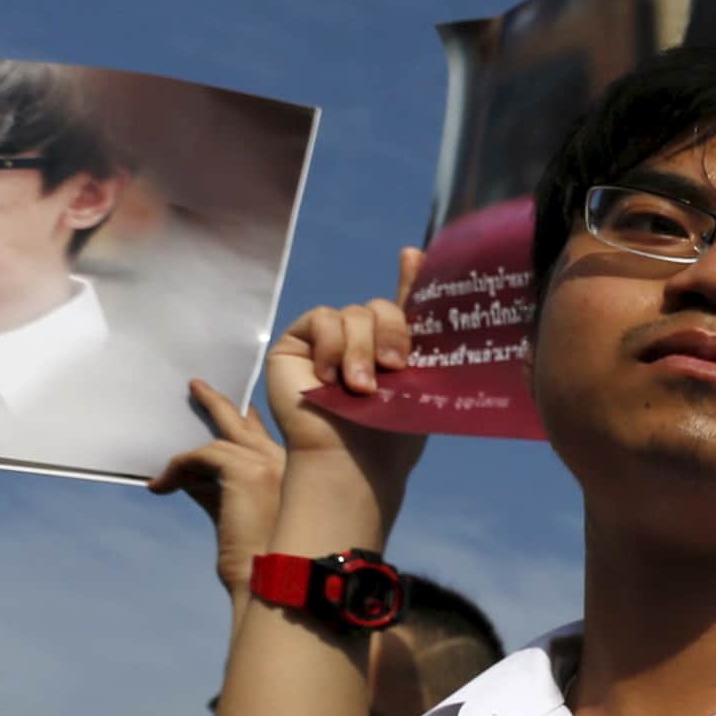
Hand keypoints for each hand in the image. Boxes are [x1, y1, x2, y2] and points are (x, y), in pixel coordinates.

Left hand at [148, 381, 286, 600]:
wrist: (276, 587)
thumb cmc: (264, 565)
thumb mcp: (240, 521)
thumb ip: (218, 494)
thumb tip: (185, 478)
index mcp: (300, 478)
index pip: (267, 440)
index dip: (246, 426)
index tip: (235, 414)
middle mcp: (292, 464)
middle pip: (247, 425)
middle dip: (219, 405)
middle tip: (197, 388)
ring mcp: (271, 463)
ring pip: (217, 443)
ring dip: (185, 460)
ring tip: (163, 474)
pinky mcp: (246, 471)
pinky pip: (198, 456)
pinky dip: (175, 470)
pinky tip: (161, 487)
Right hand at [264, 247, 430, 519]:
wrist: (354, 459)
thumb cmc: (390, 433)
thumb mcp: (419, 376)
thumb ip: (418, 323)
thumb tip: (418, 261)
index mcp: (394, 354)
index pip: (402, 308)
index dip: (410, 279)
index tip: (415, 256)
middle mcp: (361, 345)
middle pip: (380, 307)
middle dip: (393, 333)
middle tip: (395, 369)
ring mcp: (328, 344)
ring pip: (353, 313)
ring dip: (360, 351)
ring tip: (360, 390)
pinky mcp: (297, 344)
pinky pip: (322, 318)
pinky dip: (332, 347)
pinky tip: (330, 381)